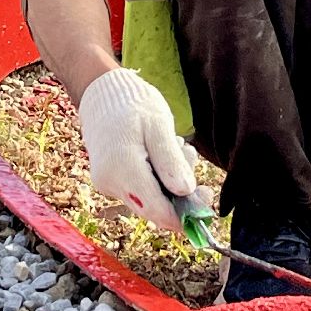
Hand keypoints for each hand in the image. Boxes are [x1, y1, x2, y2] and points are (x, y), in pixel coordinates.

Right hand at [77, 67, 196, 230]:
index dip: (185, 215)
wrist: (102, 94)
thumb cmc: (133, 104)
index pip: (157, 209)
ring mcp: (107, 185)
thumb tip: (186, 191)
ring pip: (149, 200)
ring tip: (175, 146)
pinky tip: (161, 153)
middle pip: (154, 209)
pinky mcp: (109, 182)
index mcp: (122, 167)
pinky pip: (140, 191)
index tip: (207, 201)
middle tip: (191, 159)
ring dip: (169, 182)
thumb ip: (170, 160)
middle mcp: (110, 183)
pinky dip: (157, 178)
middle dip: (180, 194)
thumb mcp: (158, 125)